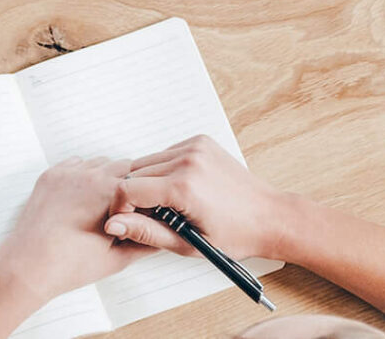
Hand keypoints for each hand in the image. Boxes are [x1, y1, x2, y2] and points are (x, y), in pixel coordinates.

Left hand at [0, 157, 145, 307]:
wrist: (28, 265)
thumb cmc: (70, 265)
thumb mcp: (117, 259)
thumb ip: (145, 242)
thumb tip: (163, 235)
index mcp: (111, 193)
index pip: (142, 180)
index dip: (144, 195)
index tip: (141, 209)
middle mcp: (90, 176)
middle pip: (121, 166)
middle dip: (126, 184)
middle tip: (122, 209)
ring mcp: (68, 173)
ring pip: (98, 163)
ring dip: (104, 177)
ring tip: (99, 205)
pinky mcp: (50, 175)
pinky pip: (75, 164)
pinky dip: (82, 175)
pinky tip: (81, 198)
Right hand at [106, 136, 292, 262]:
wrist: (270, 216)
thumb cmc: (236, 235)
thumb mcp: (188, 243)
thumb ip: (146, 232)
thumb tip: (114, 224)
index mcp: (184, 187)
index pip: (128, 189)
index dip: (120, 208)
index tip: (125, 220)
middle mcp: (188, 160)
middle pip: (135, 173)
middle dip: (135, 196)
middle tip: (152, 217)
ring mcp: (195, 147)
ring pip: (148, 161)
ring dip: (149, 181)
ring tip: (169, 205)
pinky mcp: (200, 141)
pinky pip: (166, 153)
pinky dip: (164, 170)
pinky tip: (180, 189)